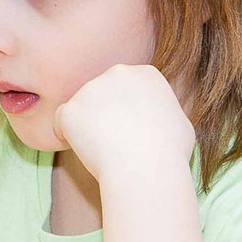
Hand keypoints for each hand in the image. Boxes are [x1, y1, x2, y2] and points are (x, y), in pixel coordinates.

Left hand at [52, 63, 191, 177]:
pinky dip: (66, 136)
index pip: (124, 90)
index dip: (124, 113)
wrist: (148, 169)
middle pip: (101, 95)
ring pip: (81, 109)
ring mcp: (92, 88)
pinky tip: (85, 150)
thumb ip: (162, 112)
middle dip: (104, 116)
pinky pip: (61, 122)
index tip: (132, 133)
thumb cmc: (169, 154)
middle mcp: (118, 72)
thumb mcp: (180, 123)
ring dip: (87, 127)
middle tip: (116, 143)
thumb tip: (158, 116)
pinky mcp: (72, 109)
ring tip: (105, 151)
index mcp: (145, 73)